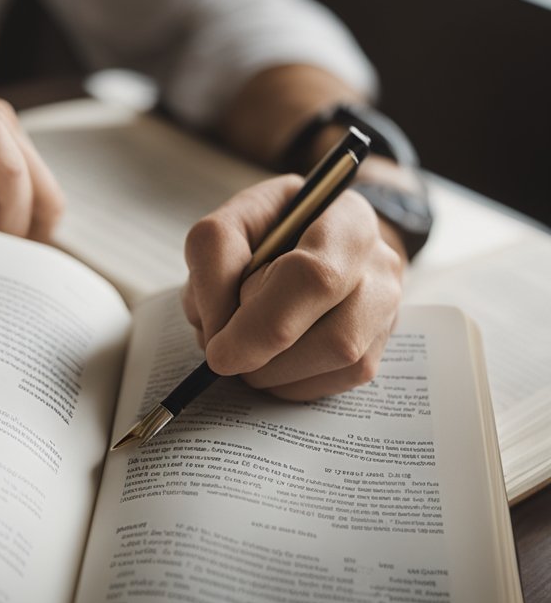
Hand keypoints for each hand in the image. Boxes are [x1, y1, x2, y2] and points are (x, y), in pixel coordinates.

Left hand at [180, 174, 403, 400]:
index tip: (219, 351)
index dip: (261, 326)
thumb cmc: (267, 230)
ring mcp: (387, 309)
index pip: (314, 278)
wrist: (311, 237)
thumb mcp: (229, 223)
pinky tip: (270, 359)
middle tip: (224, 357)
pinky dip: (293, 382)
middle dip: (268, 358)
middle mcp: (379, 266)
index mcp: (344, 219)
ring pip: (342, 366)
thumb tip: (218, 331)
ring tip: (247, 347)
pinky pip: (340, 383)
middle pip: (338, 338)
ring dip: (278, 373)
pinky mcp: (381, 344)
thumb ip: (214, 260)